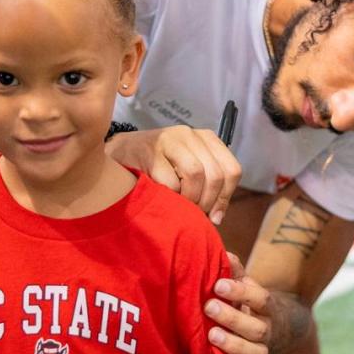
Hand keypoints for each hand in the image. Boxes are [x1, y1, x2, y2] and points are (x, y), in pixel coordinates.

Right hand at [105, 126, 241, 223]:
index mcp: (206, 139)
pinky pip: (170, 181)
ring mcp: (170, 140)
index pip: (231, 170)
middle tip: (194, 213)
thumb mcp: (188, 169)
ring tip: (179, 205)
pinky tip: (162, 196)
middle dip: (207, 201)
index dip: (225, 197)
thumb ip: (207, 186)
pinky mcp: (150, 151)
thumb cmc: (159, 166)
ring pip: (195, 174)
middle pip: (214, 174)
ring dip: (189, 198)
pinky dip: (169, 196)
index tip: (215, 216)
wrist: (122, 152)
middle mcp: (190, 135)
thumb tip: (217, 218)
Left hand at [204, 253, 269, 353]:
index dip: (241, 292)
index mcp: (268, 307)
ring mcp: (264, 352)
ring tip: (211, 336)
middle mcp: (269, 330)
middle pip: (256, 328)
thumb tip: (222, 252)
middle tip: (209, 307)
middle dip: (232, 318)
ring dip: (234, 345)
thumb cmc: (254, 304)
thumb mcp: (249, 286)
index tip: (218, 285)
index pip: (260, 298)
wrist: (284, 331)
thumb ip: (236, 272)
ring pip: (256, 353)